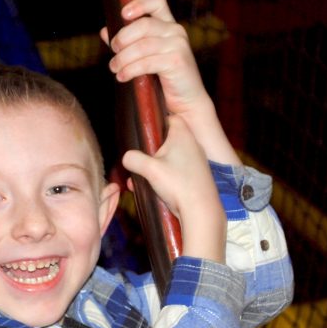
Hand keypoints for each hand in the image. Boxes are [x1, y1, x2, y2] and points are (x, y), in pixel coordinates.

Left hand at [101, 0, 211, 116]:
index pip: (157, 1)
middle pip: (143, 24)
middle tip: (113, 51)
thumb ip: (127, 43)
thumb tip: (104, 31)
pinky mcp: (177, 61)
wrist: (185, 102)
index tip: (123, 14)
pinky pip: (147, 62)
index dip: (139, 3)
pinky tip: (122, 77)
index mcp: (168, 25)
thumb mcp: (144, 56)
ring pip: (142, 46)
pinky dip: (130, 70)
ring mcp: (178, 45)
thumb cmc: (163, 79)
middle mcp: (175, 31)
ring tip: (115, 68)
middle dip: (123, 38)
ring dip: (123, 58)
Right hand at [121, 114, 226, 261]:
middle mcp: (191, 144)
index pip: (171, 117)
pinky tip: (149, 188)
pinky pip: (174, 170)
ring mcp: (194, 161)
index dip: (157, 121)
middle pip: (167, 139)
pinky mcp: (194, 176)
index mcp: (183, 135)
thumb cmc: (178, 183)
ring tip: (139, 177)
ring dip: (154, 166)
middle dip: (150, 149)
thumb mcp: (150, 169)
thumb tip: (126, 157)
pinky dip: (162, 177)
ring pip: (169, 157)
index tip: (143, 131)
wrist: (200, 210)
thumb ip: (134, 159)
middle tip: (138, 157)